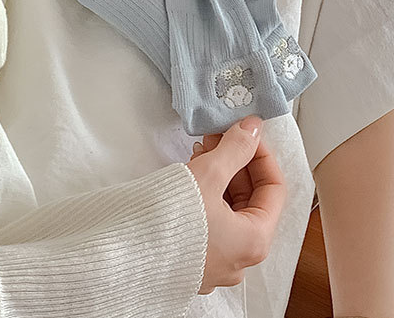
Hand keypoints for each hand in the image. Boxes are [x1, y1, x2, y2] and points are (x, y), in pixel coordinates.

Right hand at [187, 119, 285, 293]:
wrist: (119, 258)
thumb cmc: (170, 221)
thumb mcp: (209, 174)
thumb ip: (236, 148)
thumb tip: (254, 128)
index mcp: (254, 241)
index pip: (274, 188)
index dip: (261, 154)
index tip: (244, 133)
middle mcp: (239, 259)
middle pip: (252, 199)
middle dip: (237, 162)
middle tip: (219, 136)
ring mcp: (214, 264)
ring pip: (229, 210)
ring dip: (220, 176)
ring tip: (201, 150)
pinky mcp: (191, 263)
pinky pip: (210, 223)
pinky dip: (206, 195)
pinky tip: (190, 174)